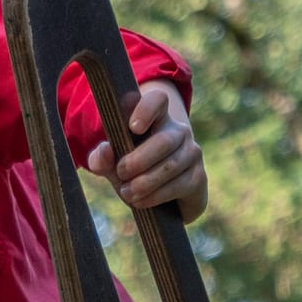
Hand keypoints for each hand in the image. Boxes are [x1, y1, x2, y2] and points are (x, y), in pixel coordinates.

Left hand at [85, 81, 207, 222]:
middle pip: (163, 141)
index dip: (147, 109)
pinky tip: (141, 200)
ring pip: (170, 166)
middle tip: (121, 173)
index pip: (157, 100)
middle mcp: (178, 132)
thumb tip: (105, 149)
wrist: (156, 194)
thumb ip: (102, 157)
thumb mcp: (110, 163)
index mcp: (156, 118)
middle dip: (138, 160)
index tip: (133, 127)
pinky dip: (156, 196)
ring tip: (127, 192)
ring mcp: (192, 153)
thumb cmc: (130, 169)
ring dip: (145, 182)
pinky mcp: (199, 177)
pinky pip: (179, 186)